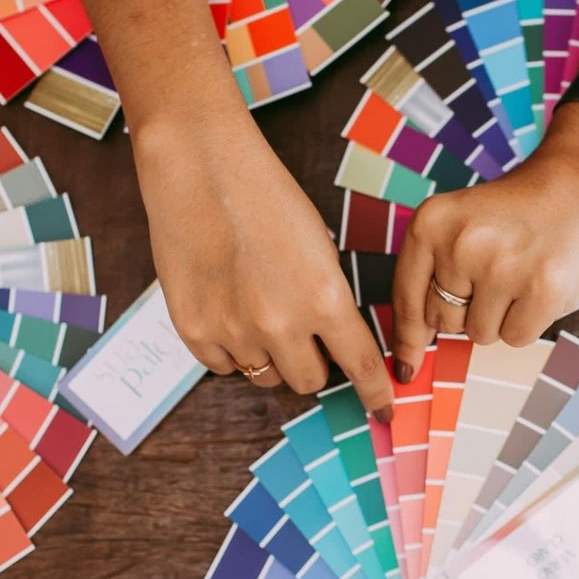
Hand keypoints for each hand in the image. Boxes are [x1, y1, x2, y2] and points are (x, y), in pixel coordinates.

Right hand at [133, 104, 393, 419]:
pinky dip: (232, 349)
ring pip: (265, 376)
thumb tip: (336, 342)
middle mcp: (281, 324)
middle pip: (310, 380)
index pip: (361, 365)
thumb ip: (329, 300)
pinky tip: (228, 309)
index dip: (376, 392)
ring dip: (271, 356)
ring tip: (258, 309)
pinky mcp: (194, 330)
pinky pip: (224, 366)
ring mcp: (233, 331)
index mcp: (324, 298)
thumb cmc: (266, 197)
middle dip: (313, 363)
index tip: (384, 409)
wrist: (201, 169)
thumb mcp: (320, 247)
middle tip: (302, 333)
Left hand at [391, 106, 578, 382]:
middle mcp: (460, 244)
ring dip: (500, 316)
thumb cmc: (520, 208)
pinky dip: (528, 322)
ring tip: (521, 273)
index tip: (406, 368)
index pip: (407, 300)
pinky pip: (516, 338)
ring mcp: (502, 268)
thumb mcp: (460, 224)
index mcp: (430, 223)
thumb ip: (433, 276)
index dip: (406, 340)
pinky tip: (540, 284)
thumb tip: (412, 351)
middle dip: (467, 311)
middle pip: (444, 322)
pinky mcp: (543, 289)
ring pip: (480, 334)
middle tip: (497, 275)